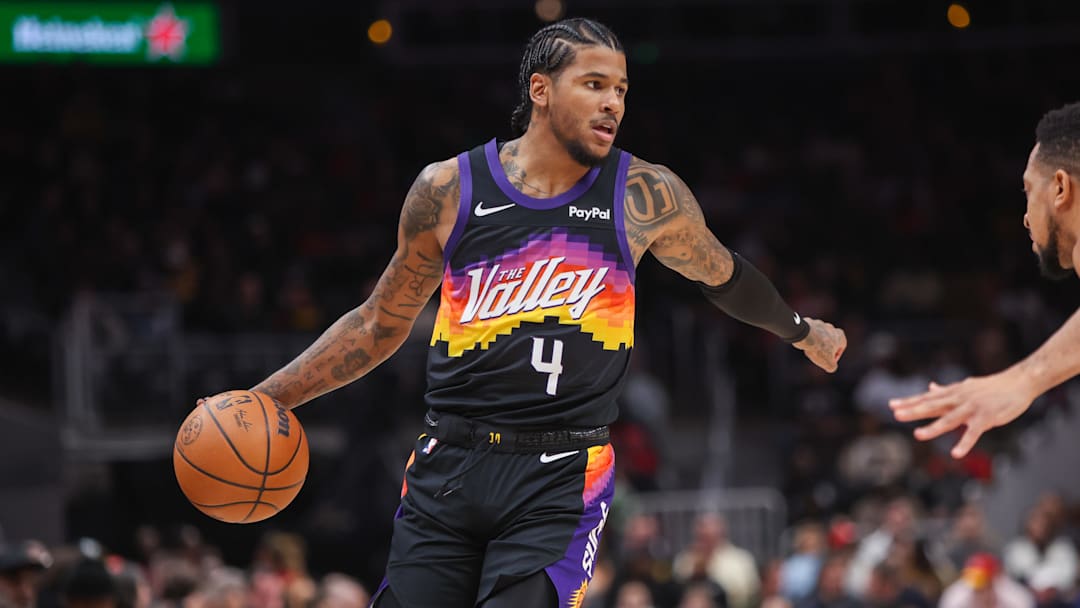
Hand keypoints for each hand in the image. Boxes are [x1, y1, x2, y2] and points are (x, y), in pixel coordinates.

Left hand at [792, 318, 846, 372]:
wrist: (805, 336)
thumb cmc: (819, 348)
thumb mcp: (828, 363)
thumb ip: (832, 366)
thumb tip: (830, 367)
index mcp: (840, 335)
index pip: (841, 347)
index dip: (836, 356)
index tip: (829, 362)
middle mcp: (831, 328)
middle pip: (830, 341)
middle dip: (825, 349)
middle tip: (819, 356)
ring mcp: (820, 324)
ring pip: (819, 336)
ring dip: (816, 343)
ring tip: (811, 350)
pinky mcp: (809, 323)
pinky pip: (810, 332)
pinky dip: (808, 338)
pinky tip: (804, 344)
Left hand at [889, 370, 1037, 458]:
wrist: (1019, 382)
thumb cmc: (991, 387)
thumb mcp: (966, 386)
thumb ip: (947, 390)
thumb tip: (931, 387)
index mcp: (953, 393)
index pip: (927, 398)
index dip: (909, 401)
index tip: (891, 405)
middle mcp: (959, 399)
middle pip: (933, 405)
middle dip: (914, 410)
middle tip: (895, 414)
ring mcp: (972, 408)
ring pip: (949, 419)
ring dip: (933, 428)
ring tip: (917, 435)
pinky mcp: (987, 418)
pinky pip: (974, 433)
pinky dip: (965, 443)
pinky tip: (955, 454)